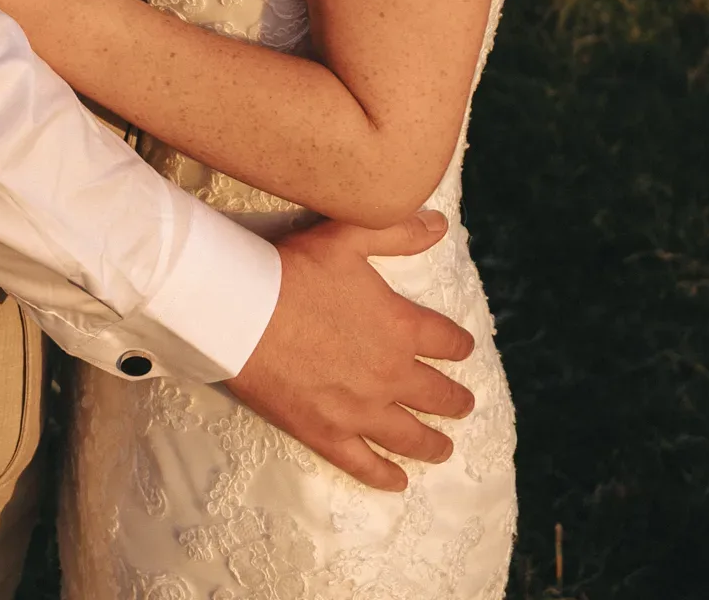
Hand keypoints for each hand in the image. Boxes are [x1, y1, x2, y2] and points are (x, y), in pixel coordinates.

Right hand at [225, 211, 474, 490]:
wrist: (244, 311)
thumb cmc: (296, 269)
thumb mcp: (349, 236)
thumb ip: (398, 232)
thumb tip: (440, 225)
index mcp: (400, 327)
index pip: (445, 341)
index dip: (458, 345)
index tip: (463, 350)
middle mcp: (389, 374)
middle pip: (435, 394)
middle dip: (454, 401)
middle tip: (464, 406)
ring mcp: (360, 410)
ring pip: (408, 436)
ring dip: (432, 443)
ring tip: (445, 449)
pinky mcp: (326, 433)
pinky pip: (364, 463)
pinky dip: (384, 476)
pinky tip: (398, 483)